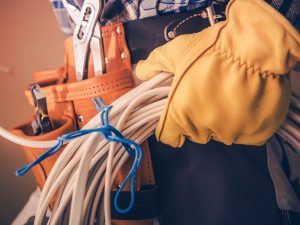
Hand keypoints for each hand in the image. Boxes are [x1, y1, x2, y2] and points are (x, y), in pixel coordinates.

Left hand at [136, 0, 299, 146]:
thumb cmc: (211, 50)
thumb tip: (140, 72)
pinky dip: (244, 123)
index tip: (178, 114)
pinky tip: (246, 103)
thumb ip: (154, 64)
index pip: (168, 135)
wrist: (256, 47)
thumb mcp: (176, 51)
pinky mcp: (256, 134)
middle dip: (197, 118)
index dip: (171, 125)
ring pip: (221, 134)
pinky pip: (244, 134)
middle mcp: (204, 130)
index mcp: (179, 115)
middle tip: (207, 95)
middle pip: (195, 133)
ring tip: (229, 95)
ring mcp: (231, 134)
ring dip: (222, 120)